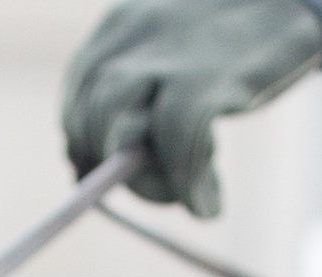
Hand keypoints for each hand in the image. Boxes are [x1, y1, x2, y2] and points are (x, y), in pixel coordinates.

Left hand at [61, 0, 321, 219]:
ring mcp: (167, 59)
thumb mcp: (181, 44)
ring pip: (121, 137)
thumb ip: (145, 89)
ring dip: (148, 183)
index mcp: (121, 26)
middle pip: (92, 122)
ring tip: (190, 192)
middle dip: (114, 169)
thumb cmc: (244, 29)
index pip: (77, 96)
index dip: (88, 145)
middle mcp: (132, 39)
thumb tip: (112, 163)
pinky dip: (187, 185)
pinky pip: (176, 145)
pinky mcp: (206, 80)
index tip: (109, 172)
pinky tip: (207, 206)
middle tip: (159, 187)